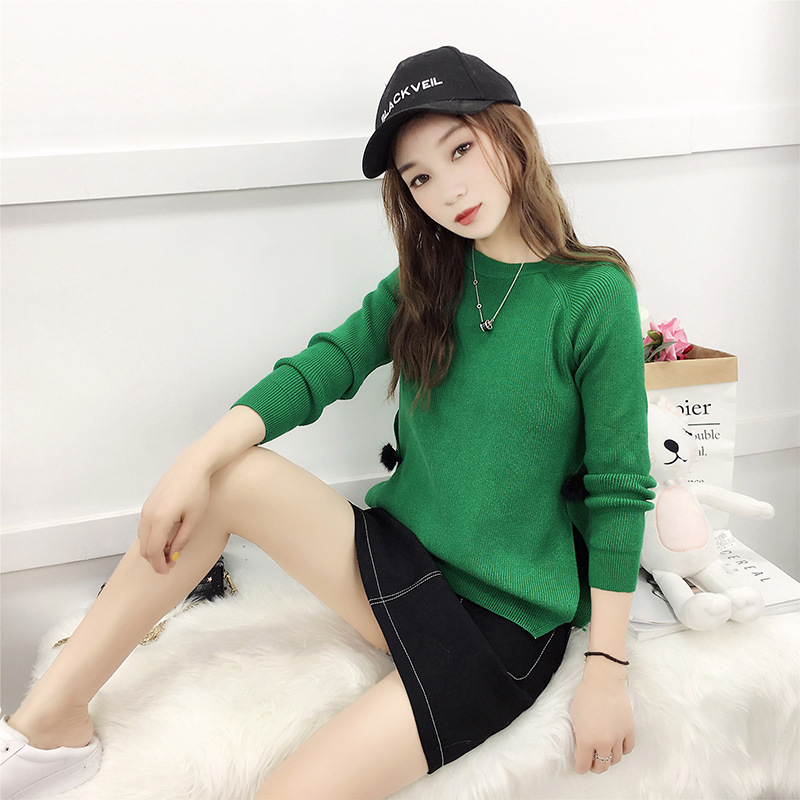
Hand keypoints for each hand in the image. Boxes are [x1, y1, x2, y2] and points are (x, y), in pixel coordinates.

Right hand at [137, 452, 211, 574]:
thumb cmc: (197, 489)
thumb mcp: (194, 518)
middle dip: (155, 559)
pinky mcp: (148, 504)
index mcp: (160, 519)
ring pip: (142, 538)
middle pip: (144, 547)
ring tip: (171, 551)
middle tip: (171, 564)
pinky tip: (167, 538)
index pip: (153, 551)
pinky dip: (152, 537)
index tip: (167, 571)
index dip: (159, 565)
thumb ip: (182, 539)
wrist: (191, 466)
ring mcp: (146, 508)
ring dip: (153, 548)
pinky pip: (144, 527)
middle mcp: (148, 514)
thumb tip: (173, 554)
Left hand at [569, 659, 634, 773]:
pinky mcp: (629, 730)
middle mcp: (603, 742)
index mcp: (586, 739)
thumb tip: (582, 744)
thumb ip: (578, 733)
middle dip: (595, 767)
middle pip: (602, 766)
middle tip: (592, 762)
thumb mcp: (574, 715)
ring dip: (609, 759)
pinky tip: (617, 746)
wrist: (604, 681)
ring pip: (615, 759)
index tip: (580, 767)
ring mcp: (618, 737)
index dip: (580, 768)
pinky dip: (622, 751)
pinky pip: (627, 749)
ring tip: (604, 752)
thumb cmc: (586, 694)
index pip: (584, 765)